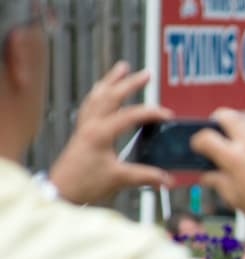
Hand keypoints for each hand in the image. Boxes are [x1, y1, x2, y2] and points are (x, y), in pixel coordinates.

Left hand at [48, 62, 173, 203]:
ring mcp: (84, 125)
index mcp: (101, 133)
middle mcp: (91, 124)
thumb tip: (168, 179)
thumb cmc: (85, 183)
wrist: (62, 190)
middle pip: (112, 96)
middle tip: (146, 74)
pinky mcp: (81, 130)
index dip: (151, 113)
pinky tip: (102, 88)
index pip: (130, 115)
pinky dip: (99, 93)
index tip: (167, 115)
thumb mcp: (120, 179)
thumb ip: (146, 177)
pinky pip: (90, 103)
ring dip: (111, 80)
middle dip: (130, 83)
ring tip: (122, 68)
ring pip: (98, 95)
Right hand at [193, 108, 244, 229]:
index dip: (198, 141)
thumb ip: (215, 180)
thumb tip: (207, 174)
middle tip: (217, 131)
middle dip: (216, 122)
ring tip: (239, 140)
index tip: (200, 146)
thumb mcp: (231, 195)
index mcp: (233, 158)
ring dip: (239, 127)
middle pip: (225, 115)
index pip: (206, 137)